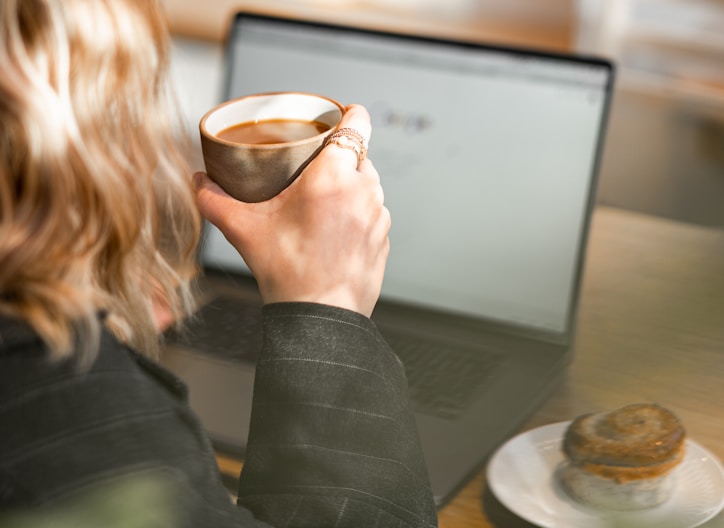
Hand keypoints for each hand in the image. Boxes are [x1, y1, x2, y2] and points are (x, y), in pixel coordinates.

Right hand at [194, 105, 389, 316]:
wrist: (319, 317)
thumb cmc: (288, 272)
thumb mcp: (244, 230)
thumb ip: (215, 200)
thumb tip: (198, 182)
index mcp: (333, 176)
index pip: (358, 122)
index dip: (348, 114)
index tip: (335, 119)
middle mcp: (364, 190)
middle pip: (359, 154)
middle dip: (338, 158)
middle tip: (313, 170)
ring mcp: (378, 215)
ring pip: (368, 184)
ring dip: (350, 186)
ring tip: (322, 204)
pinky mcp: (384, 238)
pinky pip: (373, 213)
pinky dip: (357, 214)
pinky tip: (335, 231)